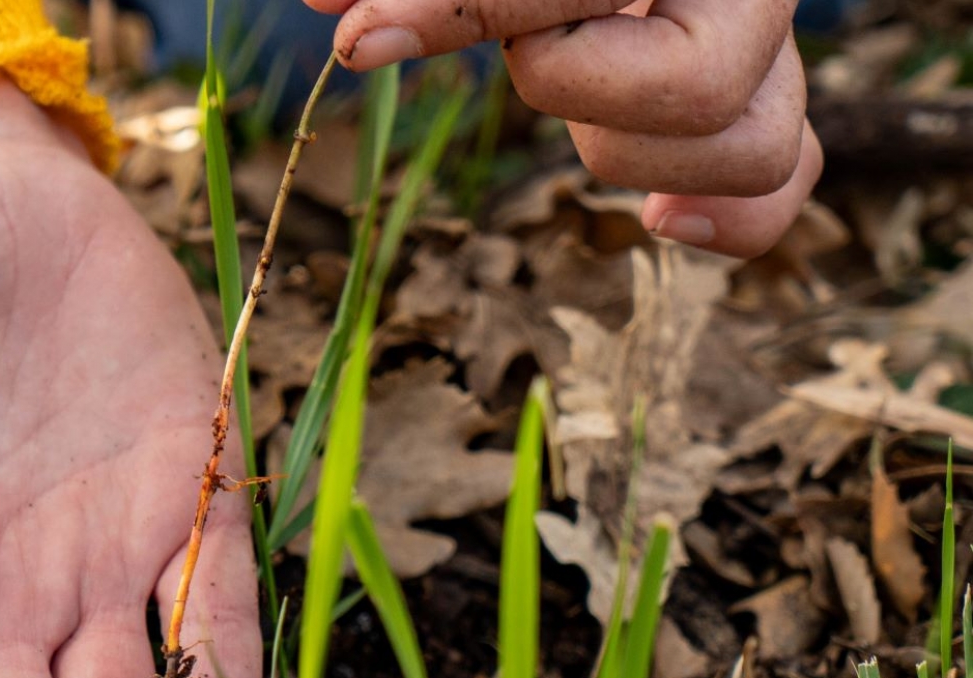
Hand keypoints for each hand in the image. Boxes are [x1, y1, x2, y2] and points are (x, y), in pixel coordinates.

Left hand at [306, 0, 823, 256]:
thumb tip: (329, 5)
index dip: (457, 13)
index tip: (358, 39)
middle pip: (691, 90)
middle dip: (572, 87)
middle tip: (522, 53)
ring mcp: (766, 47)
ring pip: (750, 148)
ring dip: (632, 153)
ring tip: (564, 95)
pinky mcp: (761, 93)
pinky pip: (784, 179)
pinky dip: (734, 217)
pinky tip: (660, 221)